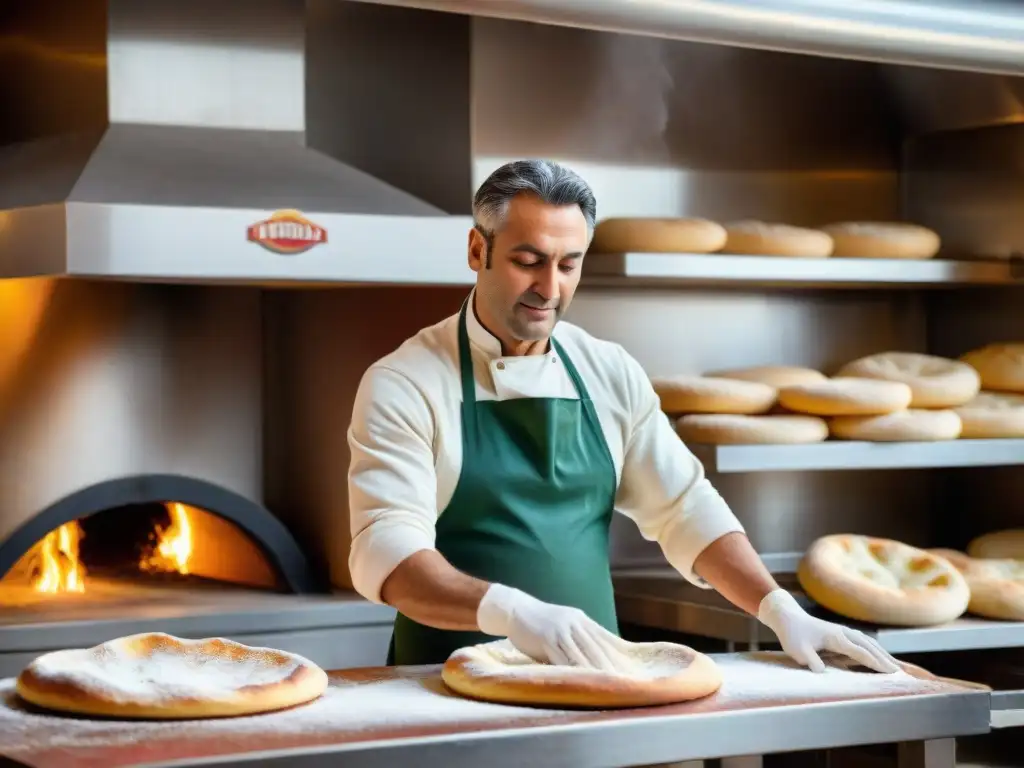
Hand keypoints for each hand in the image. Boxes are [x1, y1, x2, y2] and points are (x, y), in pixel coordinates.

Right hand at [477, 583, 632, 672]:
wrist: (514, 608)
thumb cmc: (540, 622)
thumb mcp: (564, 624)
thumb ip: (580, 636)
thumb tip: (599, 654)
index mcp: (581, 619)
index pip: (606, 638)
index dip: (619, 656)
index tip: (631, 670)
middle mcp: (575, 622)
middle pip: (598, 647)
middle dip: (612, 667)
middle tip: (626, 683)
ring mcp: (561, 629)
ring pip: (583, 653)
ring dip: (597, 671)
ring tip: (609, 686)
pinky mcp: (546, 638)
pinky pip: (563, 657)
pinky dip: (574, 670)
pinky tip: (581, 680)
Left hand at [758, 589, 899, 673]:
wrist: (788, 617)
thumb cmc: (792, 634)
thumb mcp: (798, 651)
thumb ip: (811, 660)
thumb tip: (821, 672)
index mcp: (836, 638)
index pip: (861, 652)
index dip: (876, 663)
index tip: (890, 673)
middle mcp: (844, 633)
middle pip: (870, 647)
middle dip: (885, 659)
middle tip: (900, 673)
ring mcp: (844, 632)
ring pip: (868, 642)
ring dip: (882, 653)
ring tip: (896, 666)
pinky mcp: (841, 633)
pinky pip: (863, 642)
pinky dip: (874, 649)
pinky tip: (879, 655)